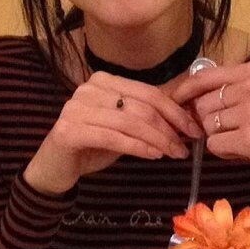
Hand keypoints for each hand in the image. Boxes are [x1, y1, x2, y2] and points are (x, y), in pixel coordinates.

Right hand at [24, 71, 202, 195]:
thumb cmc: (94, 145)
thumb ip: (148, 119)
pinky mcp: (68, 130)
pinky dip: (138, 147)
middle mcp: (89, 89)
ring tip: (173, 153)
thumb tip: (185, 121)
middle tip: (185, 147)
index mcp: (105, 81)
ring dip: (157, 140)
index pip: (149, 93)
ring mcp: (76, 108)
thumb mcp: (125, 127)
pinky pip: (114, 137)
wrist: (55, 167)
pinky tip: (153, 155)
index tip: (194, 129)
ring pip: (130, 122)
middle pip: (142, 107)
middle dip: (169, 128)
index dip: (175, 111)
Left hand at [171, 61, 249, 186]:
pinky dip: (225, 153)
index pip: (205, 76)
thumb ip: (240, 87)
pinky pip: (216, 146)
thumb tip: (199, 95)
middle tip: (228, 132)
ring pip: (207, 126)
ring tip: (242, 142)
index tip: (176, 101)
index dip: (185, 90)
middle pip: (202, 104)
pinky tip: (245, 153)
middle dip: (207, 122)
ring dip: (218, 138)